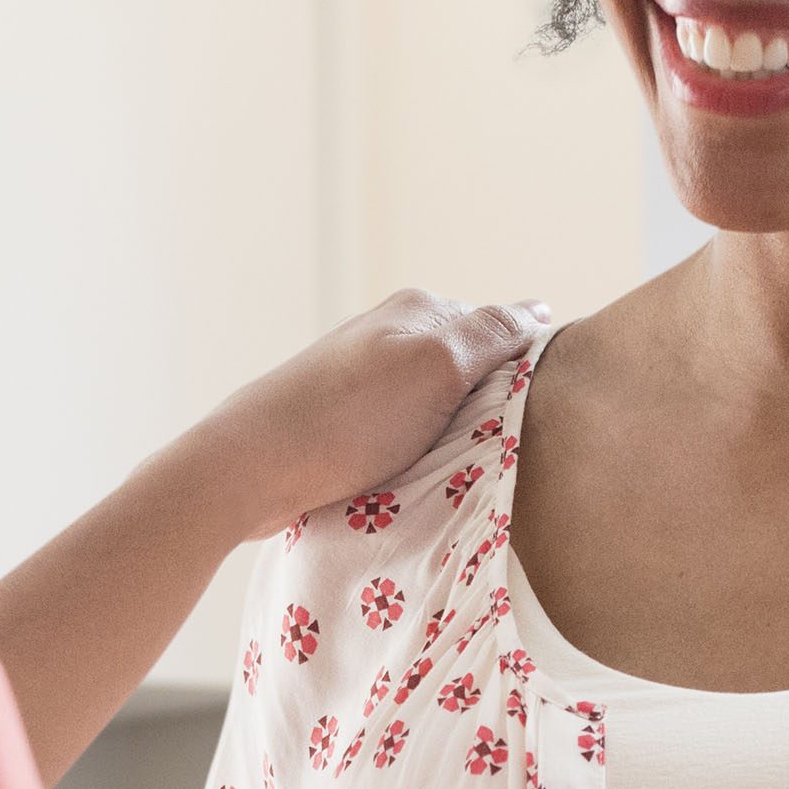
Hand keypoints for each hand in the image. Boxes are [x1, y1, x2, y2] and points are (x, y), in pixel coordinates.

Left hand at [168, 291, 547, 542]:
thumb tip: (540, 308)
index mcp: (419, 309)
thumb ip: (491, 334)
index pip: (503, 334)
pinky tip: (413, 480)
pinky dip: (415, 457)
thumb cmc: (346, 420)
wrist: (248, 469)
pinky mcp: (342, 421)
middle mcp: (390, 334)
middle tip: (494, 453)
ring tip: (452, 472)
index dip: (523, 376)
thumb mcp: (436, 367)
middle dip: (487, 410)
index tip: (531, 420)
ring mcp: (364, 378)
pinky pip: (402, 436)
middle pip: (470, 373)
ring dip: (451, 440)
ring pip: (437, 409)